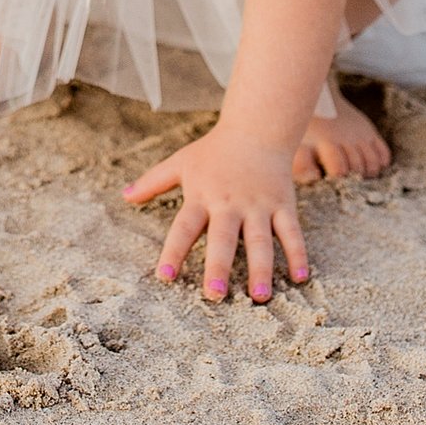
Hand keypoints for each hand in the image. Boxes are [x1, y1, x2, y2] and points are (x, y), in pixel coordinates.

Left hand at [124, 124, 310, 301]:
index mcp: (202, 195)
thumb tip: (124, 196)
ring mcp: (258, 205)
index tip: (164, 278)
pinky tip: (301, 278)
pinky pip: (292, 232)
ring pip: (261, 240)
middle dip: (219, 266)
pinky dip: (298, 254)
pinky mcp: (283, 205)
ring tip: (259, 297)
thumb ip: (153, 182)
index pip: (184, 227)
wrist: (257, 127)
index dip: (174, 252)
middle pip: (224, 238)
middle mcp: (229, 203)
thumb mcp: (181, 162)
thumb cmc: (214, 151)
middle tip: (215, 295)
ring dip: (261, 269)